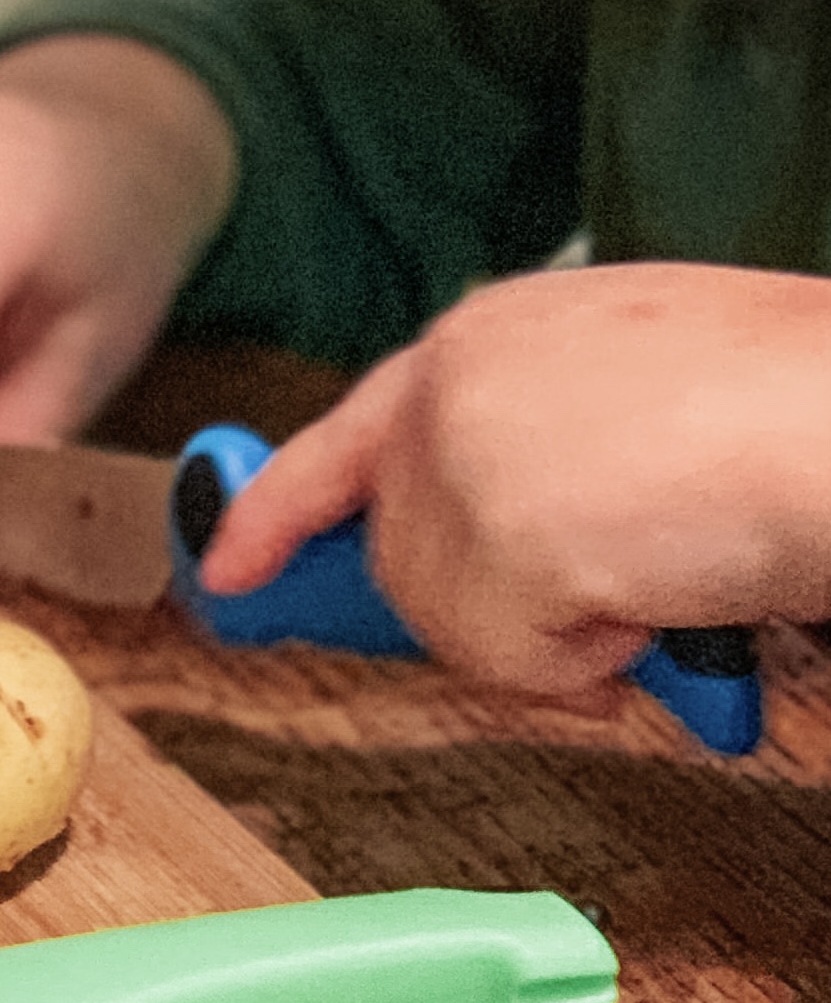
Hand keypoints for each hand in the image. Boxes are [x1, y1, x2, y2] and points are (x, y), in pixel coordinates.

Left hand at [200, 263, 830, 704]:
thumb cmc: (777, 404)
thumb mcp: (620, 388)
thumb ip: (523, 448)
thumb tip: (493, 547)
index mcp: (482, 341)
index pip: (340, 438)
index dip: (274, 511)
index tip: (227, 568)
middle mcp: (448, 392)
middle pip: (400, 559)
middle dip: (490, 605)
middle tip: (597, 595)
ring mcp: (461, 466)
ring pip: (449, 620)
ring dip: (554, 632)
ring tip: (654, 571)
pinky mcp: (492, 545)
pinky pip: (507, 660)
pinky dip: (590, 661)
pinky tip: (655, 598)